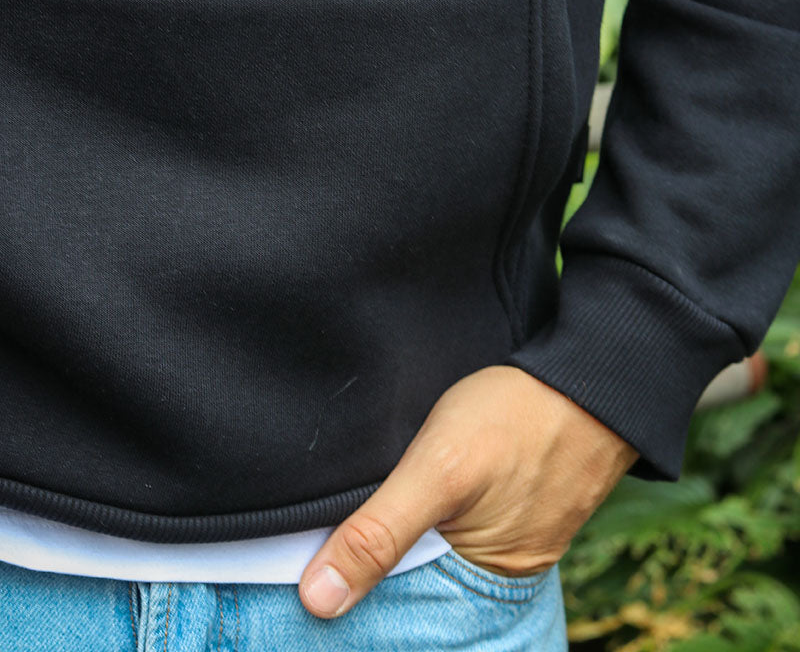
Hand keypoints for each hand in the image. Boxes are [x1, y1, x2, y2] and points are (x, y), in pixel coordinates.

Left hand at [298, 365, 638, 617]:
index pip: (402, 613)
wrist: (592, 375)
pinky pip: (464, 523)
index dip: (355, 596)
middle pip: (419, 583)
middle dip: (379, 567)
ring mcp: (512, 537)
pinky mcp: (518, 505)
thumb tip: (318, 601)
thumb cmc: (518, 418)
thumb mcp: (437, 470)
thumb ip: (380, 532)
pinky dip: (436, 514)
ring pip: (439, 551)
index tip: (308, 582)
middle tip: (327, 539)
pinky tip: (418, 490)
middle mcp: (499, 573)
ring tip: (365, 512)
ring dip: (405, 538)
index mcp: (481, 584)